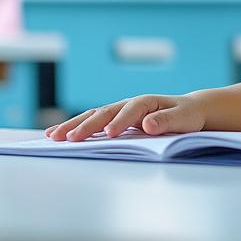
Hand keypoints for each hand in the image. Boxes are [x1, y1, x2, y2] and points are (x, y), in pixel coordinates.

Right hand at [45, 94, 206, 141]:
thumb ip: (168, 121)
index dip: (120, 122)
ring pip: (93, 116)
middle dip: (87, 125)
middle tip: (69, 138)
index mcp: (147, 102)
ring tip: (53, 136)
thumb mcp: (184, 118)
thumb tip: (148, 125)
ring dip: (73, 125)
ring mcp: (120, 112)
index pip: (131, 111)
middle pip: (105, 112)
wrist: (187, 110)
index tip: (109, 134)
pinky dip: (75, 128)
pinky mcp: (115, 121)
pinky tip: (57, 134)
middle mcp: (129, 104)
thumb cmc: (187, 115)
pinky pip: (92, 123)